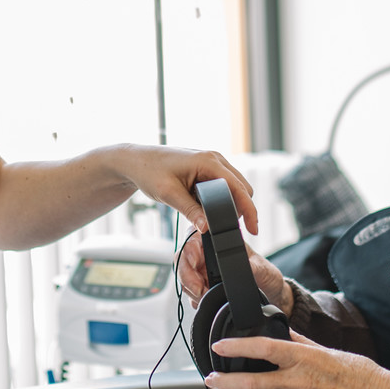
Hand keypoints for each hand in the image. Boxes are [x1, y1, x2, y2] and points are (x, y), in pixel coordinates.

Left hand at [113, 145, 258, 236]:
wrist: (136, 161)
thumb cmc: (149, 171)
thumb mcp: (169, 194)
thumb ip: (190, 211)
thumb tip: (207, 229)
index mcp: (208, 161)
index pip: (239, 187)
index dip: (249, 210)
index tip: (254, 229)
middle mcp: (214, 159)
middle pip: (242, 188)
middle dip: (242, 209)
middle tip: (231, 229)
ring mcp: (212, 162)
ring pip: (234, 187)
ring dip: (231, 204)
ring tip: (216, 221)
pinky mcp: (207, 168)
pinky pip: (223, 186)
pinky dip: (222, 199)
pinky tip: (208, 210)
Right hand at [178, 233, 292, 312]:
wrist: (269, 294)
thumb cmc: (265, 275)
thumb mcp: (263, 270)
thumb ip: (254, 267)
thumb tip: (246, 267)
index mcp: (220, 242)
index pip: (196, 239)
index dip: (190, 249)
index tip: (195, 262)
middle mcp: (209, 255)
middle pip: (183, 259)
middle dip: (187, 275)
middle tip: (198, 289)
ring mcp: (204, 272)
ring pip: (184, 276)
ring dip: (189, 288)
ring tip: (203, 296)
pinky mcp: (203, 288)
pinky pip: (189, 292)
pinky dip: (194, 298)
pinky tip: (204, 301)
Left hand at [204, 330, 389, 388]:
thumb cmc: (360, 376)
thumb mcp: (327, 351)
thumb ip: (299, 343)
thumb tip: (279, 333)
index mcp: (305, 360)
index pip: (263, 349)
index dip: (237, 347)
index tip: (220, 346)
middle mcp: (298, 383)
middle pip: (251, 383)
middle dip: (225, 380)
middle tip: (211, 376)